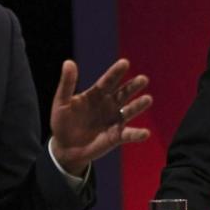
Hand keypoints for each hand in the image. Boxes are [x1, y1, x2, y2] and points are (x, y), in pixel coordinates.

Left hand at [49, 58, 151, 174]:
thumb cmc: (62, 122)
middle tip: (143, 79)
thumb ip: (67, 84)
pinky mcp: (115, 136)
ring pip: (129, 111)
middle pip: (123, 93)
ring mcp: (113, 120)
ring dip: (138, 105)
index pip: (108, 81)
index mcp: (96, 94)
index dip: (116, 72)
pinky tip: (145, 133)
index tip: (125, 63)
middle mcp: (108, 105)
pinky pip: (128, 134)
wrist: (64, 148)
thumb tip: (68, 62)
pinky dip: (137, 134)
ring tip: (148, 99)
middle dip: (133, 86)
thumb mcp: (61, 102)